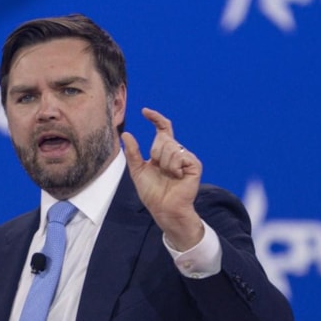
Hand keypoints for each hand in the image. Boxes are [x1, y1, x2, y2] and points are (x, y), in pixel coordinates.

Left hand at [122, 107, 203, 250]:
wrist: (164, 209)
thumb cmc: (152, 193)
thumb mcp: (137, 170)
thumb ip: (132, 152)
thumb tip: (125, 133)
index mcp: (164, 152)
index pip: (162, 129)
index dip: (155, 118)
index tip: (144, 111)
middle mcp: (176, 152)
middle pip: (163, 138)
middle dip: (155, 153)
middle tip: (159, 170)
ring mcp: (186, 158)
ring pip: (170, 147)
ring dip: (164, 163)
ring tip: (169, 176)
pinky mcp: (194, 165)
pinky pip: (179, 155)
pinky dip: (173, 167)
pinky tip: (177, 177)